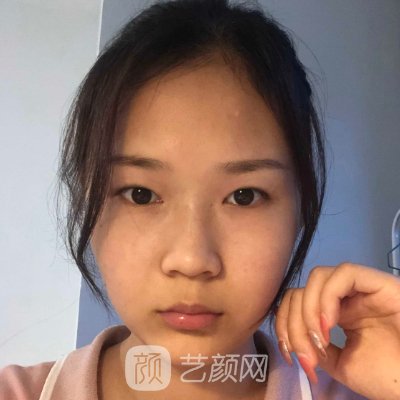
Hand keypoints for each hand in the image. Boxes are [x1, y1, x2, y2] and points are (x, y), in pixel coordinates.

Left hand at [275, 262, 399, 399]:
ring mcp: (361, 287)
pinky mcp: (378, 282)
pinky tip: (330, 323)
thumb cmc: (386, 377)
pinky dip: (328, 297)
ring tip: (320, 340)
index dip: (284, 323)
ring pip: (318, 277)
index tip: (288, 354)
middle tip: (307, 354)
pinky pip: (345, 273)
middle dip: (294, 324)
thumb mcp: (339, 363)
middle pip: (302, 290)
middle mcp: (346, 296)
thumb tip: (291, 336)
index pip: (296, 300)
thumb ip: (315, 346)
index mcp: (336, 312)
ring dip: (309, 310)